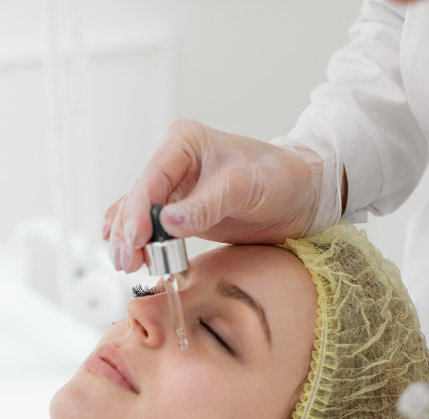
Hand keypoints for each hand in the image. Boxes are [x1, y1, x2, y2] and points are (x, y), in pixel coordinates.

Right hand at [102, 119, 340, 272]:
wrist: (300, 195)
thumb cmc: (278, 177)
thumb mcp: (243, 188)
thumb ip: (205, 206)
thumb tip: (167, 223)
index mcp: (183, 142)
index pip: (152, 178)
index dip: (140, 210)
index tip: (137, 239)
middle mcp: (173, 163)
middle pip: (139, 198)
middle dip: (130, 231)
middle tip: (129, 262)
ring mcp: (175, 189)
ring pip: (137, 214)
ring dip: (130, 241)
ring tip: (129, 265)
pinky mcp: (180, 212)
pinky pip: (150, 226)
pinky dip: (137, 241)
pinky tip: (129, 254)